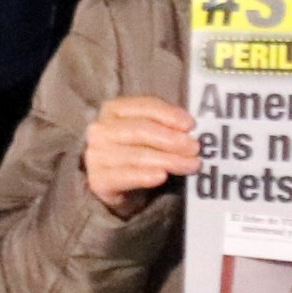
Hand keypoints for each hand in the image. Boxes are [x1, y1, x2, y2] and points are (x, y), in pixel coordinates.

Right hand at [82, 96, 203, 211]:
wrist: (116, 185)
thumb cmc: (137, 152)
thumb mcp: (150, 133)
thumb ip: (165, 126)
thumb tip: (189, 129)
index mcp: (114, 109)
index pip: (144, 106)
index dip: (168, 114)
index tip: (190, 125)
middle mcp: (101, 129)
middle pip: (140, 130)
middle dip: (171, 139)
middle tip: (195, 148)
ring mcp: (96, 155)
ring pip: (137, 155)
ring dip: (168, 160)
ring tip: (191, 165)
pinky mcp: (98, 180)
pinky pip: (125, 176)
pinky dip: (145, 175)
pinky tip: (162, 176)